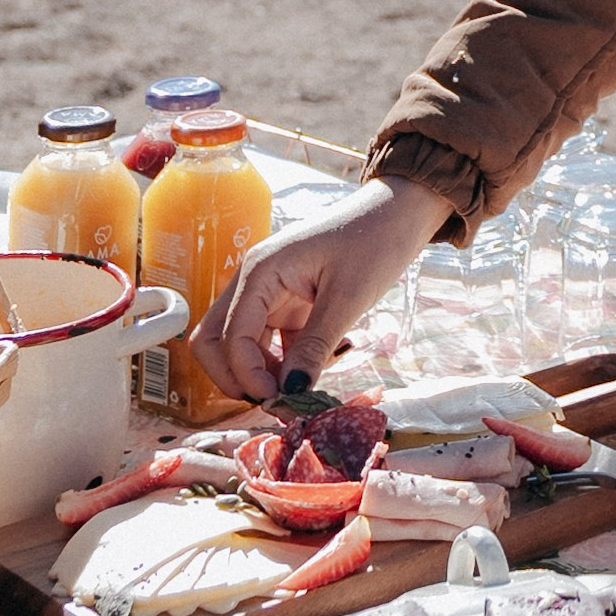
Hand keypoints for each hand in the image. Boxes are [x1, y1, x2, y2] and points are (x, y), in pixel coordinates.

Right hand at [190, 175, 454, 402]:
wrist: (400, 213)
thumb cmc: (375, 241)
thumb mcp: (347, 298)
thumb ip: (315, 346)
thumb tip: (290, 393)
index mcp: (260, 272)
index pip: (230, 335)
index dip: (247, 375)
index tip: (279, 401)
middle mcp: (254, 282)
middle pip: (216, 341)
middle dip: (236, 377)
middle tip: (274, 403)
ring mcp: (269, 293)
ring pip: (241, 346)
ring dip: (260, 375)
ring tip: (299, 397)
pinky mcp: (288, 304)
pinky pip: (269, 342)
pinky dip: (281, 364)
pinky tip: (311, 374)